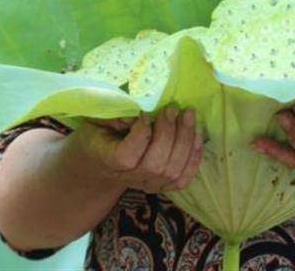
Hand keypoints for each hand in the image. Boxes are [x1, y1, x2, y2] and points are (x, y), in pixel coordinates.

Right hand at [71, 105, 202, 193]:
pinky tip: (197, 135)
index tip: (145, 113)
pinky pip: (183, 178)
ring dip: (186, 140)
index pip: (127, 156)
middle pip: (156, 164)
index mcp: (108, 160)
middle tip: (173, 108)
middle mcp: (129, 177)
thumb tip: (141, 108)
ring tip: (188, 115)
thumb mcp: (97, 119)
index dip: (141, 134)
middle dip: (169, 133)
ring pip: (173, 171)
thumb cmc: (99, 134)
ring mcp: (147, 184)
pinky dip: (194, 157)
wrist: (100, 163)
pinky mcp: (161, 186)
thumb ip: (114, 114)